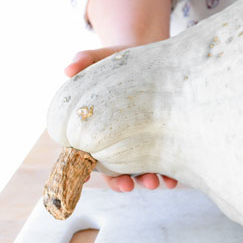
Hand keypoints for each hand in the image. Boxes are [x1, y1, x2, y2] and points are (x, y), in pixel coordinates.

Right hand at [65, 46, 178, 192]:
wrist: (151, 57)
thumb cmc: (119, 59)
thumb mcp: (101, 57)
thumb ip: (84, 61)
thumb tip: (68, 68)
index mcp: (96, 128)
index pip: (87, 153)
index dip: (89, 168)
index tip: (91, 176)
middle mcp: (117, 140)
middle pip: (116, 169)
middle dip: (123, 181)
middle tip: (131, 185)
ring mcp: (141, 141)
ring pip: (142, 169)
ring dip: (148, 180)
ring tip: (157, 183)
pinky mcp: (163, 138)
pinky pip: (166, 160)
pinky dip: (170, 172)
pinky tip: (174, 178)